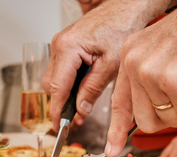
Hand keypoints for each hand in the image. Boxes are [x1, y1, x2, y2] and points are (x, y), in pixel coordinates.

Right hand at [43, 0, 167, 130]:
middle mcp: (59, 45)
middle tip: (76, 120)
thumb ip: (92, 89)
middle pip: (51, 86)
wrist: (125, 10)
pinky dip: (69, 84)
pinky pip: (61, 71)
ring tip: (82, 108)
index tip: (59, 126)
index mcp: (68, 48)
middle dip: (62, 105)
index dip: (57, 111)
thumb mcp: (111, 66)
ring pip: (54, 79)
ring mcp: (60, 44)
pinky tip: (82, 91)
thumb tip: (80, 109)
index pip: (56, 88)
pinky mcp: (65, 46)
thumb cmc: (121, 29)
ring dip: (66, 95)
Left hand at [105, 0, 176, 156]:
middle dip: (172, 113)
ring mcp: (153, 73)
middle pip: (146, 121)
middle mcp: (135, 63)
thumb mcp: (164, 55)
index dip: (117, 130)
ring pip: (170, 120)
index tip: (112, 150)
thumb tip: (143, 122)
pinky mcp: (176, 82)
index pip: (120, 102)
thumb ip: (149, 84)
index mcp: (130, 55)